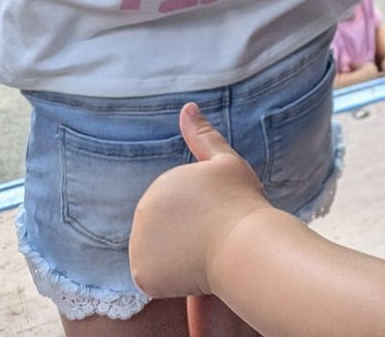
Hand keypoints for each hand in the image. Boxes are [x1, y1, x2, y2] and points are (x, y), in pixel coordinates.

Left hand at [128, 104, 268, 299]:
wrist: (244, 245)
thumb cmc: (240, 201)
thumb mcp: (225, 162)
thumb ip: (202, 136)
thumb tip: (187, 106)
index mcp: (160, 185)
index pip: (174, 205)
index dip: (200, 212)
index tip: (218, 213)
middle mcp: (142, 211)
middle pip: (163, 229)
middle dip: (185, 234)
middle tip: (212, 234)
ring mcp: (139, 243)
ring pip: (158, 252)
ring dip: (176, 255)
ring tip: (203, 252)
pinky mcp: (143, 273)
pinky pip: (153, 276)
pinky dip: (169, 277)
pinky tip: (191, 270)